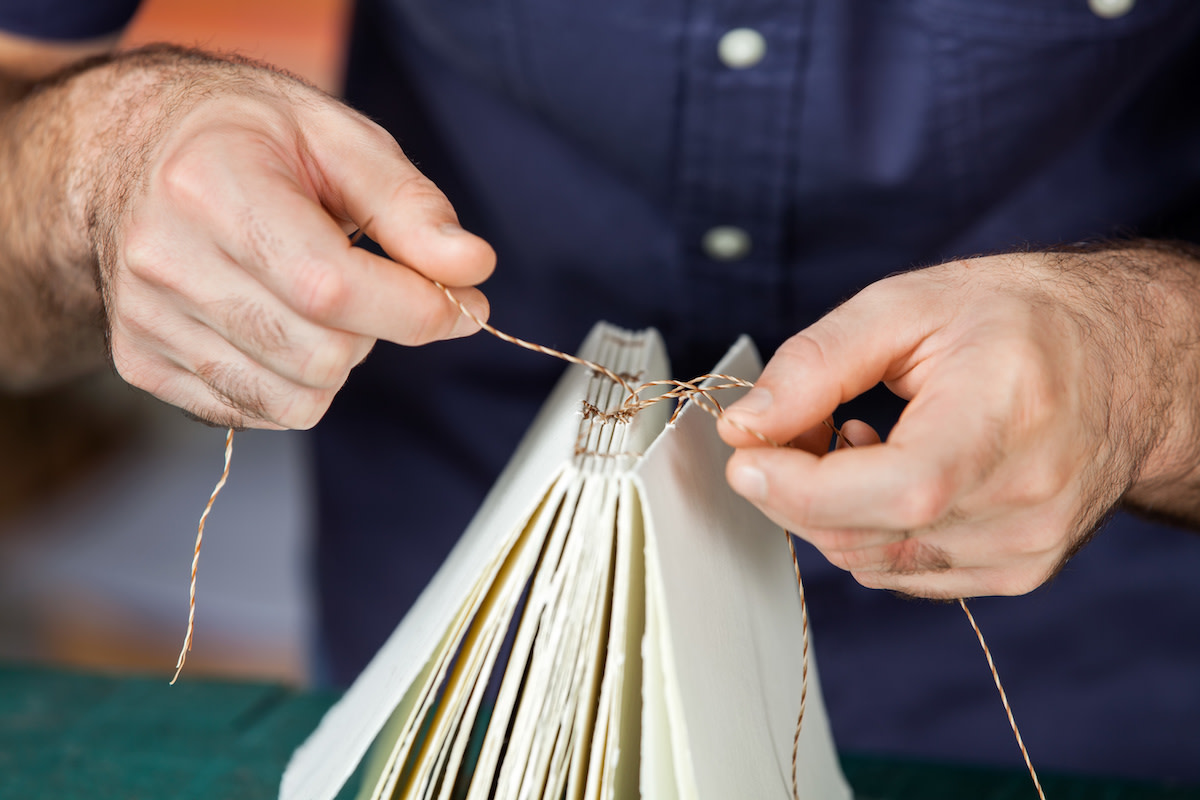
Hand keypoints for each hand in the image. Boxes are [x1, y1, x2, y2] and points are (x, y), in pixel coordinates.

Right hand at [93, 48, 493, 428]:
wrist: (130, 152)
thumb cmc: (246, 139)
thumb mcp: (340, 141)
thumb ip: (411, 208)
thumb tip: (472, 267)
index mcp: (210, 187)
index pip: (332, 289)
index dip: (415, 309)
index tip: (462, 301)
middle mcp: (163, 261)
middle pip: (321, 355)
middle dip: (378, 329)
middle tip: (372, 282)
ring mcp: (145, 319)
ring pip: (297, 399)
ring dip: (337, 359)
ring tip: (316, 296)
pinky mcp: (142, 362)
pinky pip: (259, 412)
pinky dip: (295, 381)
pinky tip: (280, 321)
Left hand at [719, 248, 1199, 597]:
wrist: (1125, 359)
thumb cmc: (1022, 319)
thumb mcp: (907, 305)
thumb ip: (816, 364)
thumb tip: (744, 427)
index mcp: (1004, 424)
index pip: (890, 491)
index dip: (795, 485)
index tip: (744, 452)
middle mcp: (1023, 506)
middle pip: (862, 535)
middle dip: (794, 487)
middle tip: (790, 424)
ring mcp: (1023, 551)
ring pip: (868, 562)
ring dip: (828, 507)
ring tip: (855, 434)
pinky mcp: (1016, 573)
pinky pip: (899, 573)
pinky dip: (867, 528)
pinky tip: (890, 470)